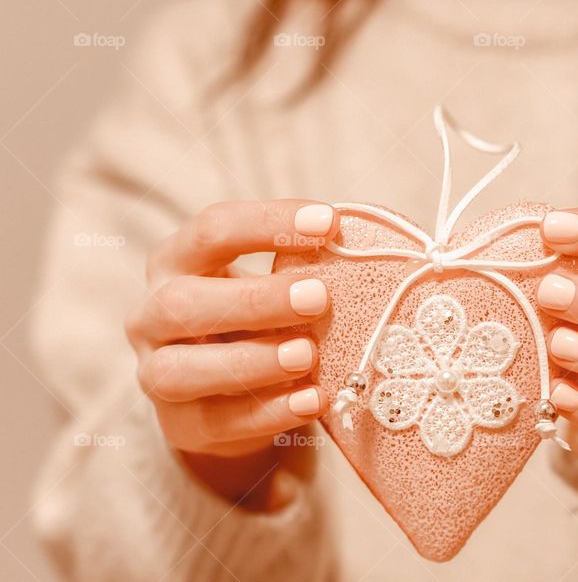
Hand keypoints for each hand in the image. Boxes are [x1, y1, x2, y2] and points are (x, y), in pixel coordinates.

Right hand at [125, 200, 338, 507]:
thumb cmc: (253, 320)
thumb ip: (299, 267)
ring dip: (253, 361)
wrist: (226, 394)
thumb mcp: (268, 284)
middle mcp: (151, 316)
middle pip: (183, 303)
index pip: (211, 230)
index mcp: (175, 262)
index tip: (329, 222)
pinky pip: (218, 423)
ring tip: (308, 354)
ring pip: (183, 370)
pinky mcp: (181, 425)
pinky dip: (270, 413)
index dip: (267, 222)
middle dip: (255, 300)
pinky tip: (312, 400)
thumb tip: (356, 250)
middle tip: (319, 297)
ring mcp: (155, 374)